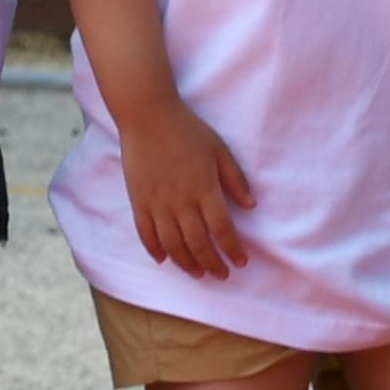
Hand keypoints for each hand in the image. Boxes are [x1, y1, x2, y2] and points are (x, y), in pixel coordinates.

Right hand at [118, 94, 255, 278]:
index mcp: (204, 189)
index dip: (232, 249)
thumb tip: (250, 206)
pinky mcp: (138, 200)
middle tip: (222, 275)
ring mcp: (157, 202)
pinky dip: (154, 250)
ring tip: (197, 273)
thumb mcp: (219, 149)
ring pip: (172, 244)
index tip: (240, 262)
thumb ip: (235, 178)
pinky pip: (145, 233)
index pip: (222, 230)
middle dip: (212, 264)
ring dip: (186, 263)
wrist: (146, 115)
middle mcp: (181, 201)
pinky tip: (163, 259)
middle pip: (198, 243)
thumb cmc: (186, 130)